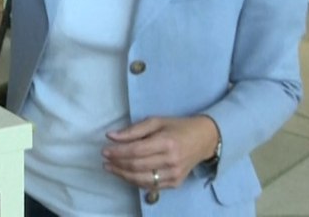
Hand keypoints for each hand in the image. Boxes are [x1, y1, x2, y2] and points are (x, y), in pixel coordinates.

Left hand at [103, 115, 220, 190]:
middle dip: (117, 164)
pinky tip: (126, 175)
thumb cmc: (177, 127)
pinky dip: (136, 181)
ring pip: (142, 179)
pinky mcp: (176, 183)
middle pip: (137, 166)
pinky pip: (151, 186)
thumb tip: (111, 136)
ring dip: (123, 175)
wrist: (204, 140)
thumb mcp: (156, 121)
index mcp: (166, 142)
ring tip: (111, 168)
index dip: (118, 152)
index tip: (104, 150)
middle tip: (105, 160)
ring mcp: (174, 174)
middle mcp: (171, 160)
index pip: (136, 151)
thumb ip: (133, 130)